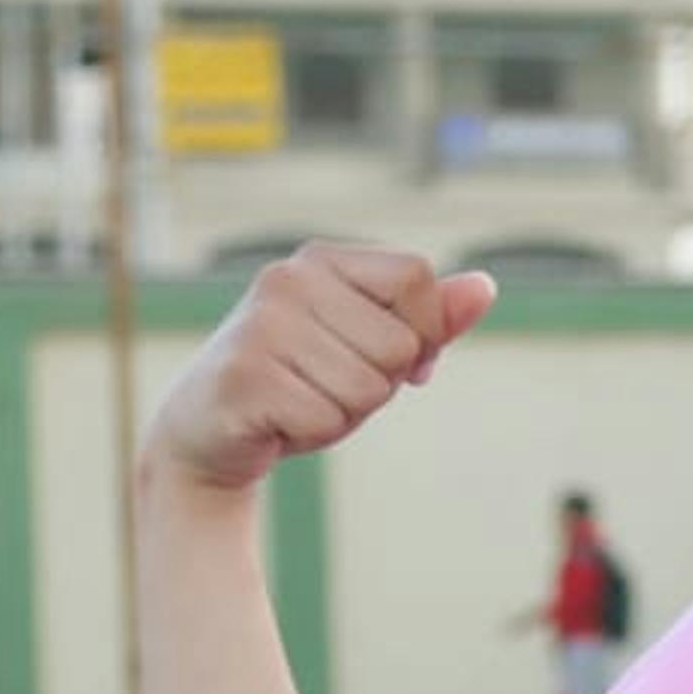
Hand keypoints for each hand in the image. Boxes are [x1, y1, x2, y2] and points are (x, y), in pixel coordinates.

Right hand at [146, 242, 496, 495]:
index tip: (395, 359)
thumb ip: (428, 318)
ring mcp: (260, 325)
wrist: (206, 428)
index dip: (424, 332)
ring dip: (345, 411)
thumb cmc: (301, 381)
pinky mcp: (244, 376)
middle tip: (324, 384)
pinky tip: (277, 419)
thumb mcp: (370, 345)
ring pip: (369, 388)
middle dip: (379, 383)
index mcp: (320, 260)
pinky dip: (313, 433)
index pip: (417, 279)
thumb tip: (486, 287)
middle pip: (399, 345)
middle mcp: (286, 279)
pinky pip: (328, 419)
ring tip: (299, 399)